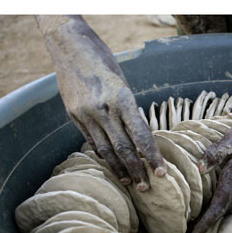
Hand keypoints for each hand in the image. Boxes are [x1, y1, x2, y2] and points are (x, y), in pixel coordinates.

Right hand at [38, 16, 165, 189]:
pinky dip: (103, 154)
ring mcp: (86, 114)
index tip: (162, 172)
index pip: (141, 136)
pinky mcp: (73, 116)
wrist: (70, 46)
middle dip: (136, 170)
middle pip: (123, 149)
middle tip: (146, 187)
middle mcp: (103, 110)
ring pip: (105, 150)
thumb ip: (129, 111)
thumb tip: (139, 137)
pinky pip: (91, 141)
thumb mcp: (122, 84)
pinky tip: (111, 164)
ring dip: (119, 168)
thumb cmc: (104, 63)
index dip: (152, 157)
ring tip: (129, 181)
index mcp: (122, 99)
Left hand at [192, 118, 231, 232]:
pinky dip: (222, 211)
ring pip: (228, 210)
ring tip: (196, 228)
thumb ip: (216, 151)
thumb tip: (199, 168)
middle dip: (205, 226)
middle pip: (221, 213)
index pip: (218, 207)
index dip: (206, 223)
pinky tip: (213, 211)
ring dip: (214, 219)